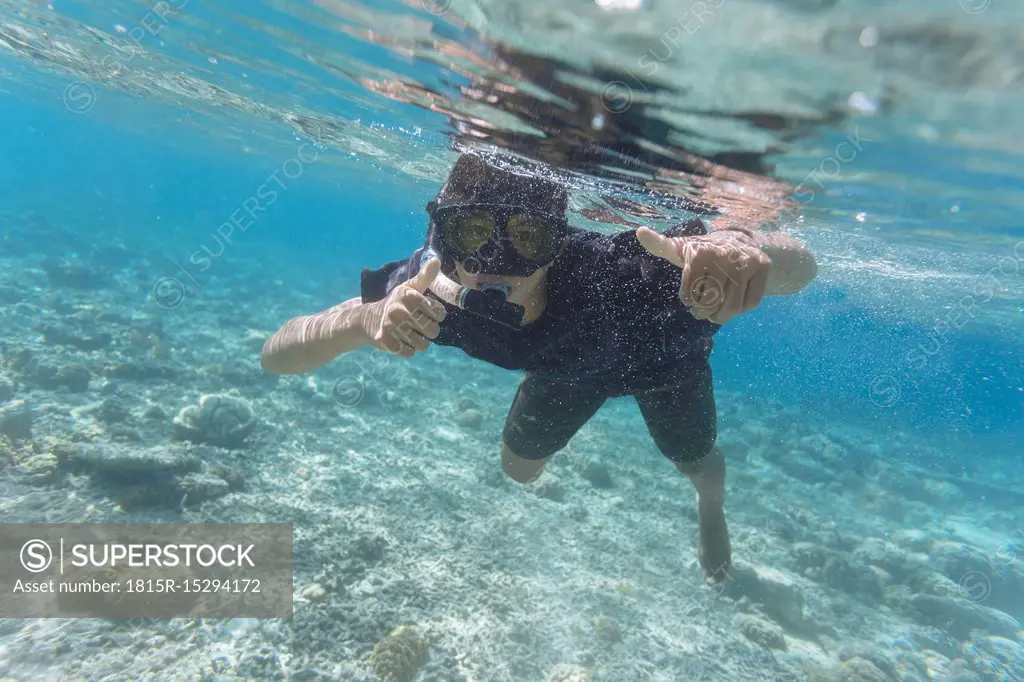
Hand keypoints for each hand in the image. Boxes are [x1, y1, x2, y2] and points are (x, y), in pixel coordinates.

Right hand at [362, 257, 446, 357]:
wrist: (368, 319)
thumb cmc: (396, 302)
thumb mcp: (410, 287)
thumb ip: (425, 276)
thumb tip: (437, 260)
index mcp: (410, 296)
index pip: (440, 313)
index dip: (435, 315)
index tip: (425, 311)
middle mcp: (400, 311)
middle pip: (433, 331)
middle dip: (428, 330)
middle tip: (417, 325)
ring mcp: (392, 328)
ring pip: (423, 345)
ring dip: (418, 342)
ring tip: (409, 333)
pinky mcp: (386, 343)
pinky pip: (409, 353)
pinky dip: (407, 350)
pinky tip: (400, 341)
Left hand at [636, 227, 770, 323]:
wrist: (739, 240)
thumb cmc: (702, 252)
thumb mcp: (680, 248)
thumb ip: (660, 245)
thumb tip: (640, 232)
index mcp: (699, 253)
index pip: (690, 295)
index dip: (689, 300)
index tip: (690, 296)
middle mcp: (724, 255)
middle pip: (710, 303)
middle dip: (703, 312)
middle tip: (702, 310)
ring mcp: (746, 261)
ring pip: (732, 307)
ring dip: (722, 315)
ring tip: (716, 311)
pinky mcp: (763, 267)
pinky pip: (750, 303)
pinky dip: (741, 308)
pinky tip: (734, 299)